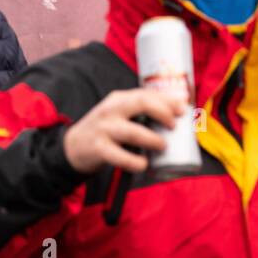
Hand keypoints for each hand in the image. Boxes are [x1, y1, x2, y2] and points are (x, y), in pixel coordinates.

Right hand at [62, 89, 186, 174]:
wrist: (73, 147)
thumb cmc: (106, 130)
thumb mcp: (119, 114)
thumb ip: (141, 112)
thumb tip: (177, 114)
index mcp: (118, 99)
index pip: (145, 93)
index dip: (167, 99)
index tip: (184, 106)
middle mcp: (110, 110)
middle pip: (140, 103)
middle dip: (162, 112)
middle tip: (174, 125)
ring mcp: (103, 129)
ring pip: (131, 131)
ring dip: (152, 139)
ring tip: (163, 146)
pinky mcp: (98, 149)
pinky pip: (119, 156)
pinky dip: (134, 161)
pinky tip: (143, 164)